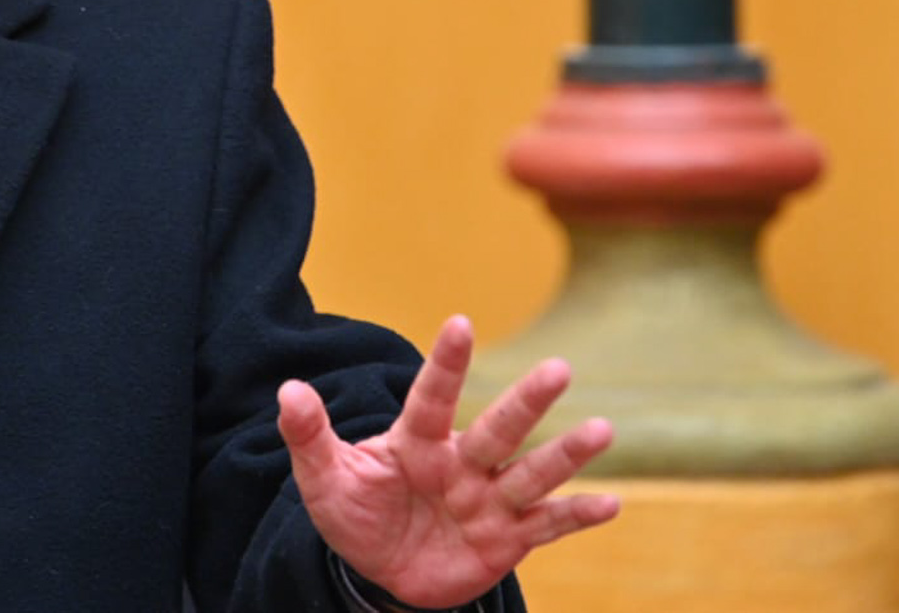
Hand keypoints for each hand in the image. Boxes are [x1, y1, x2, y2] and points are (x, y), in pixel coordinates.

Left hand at [277, 315, 618, 608]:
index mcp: (416, 443)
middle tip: (559, 369)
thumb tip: (287, 390)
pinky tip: (611, 504)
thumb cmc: (356, 516)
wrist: (384, 574)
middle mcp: (461, 464)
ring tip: (601, 430)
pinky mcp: (508, 539)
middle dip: (526, 403)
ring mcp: (488, 500)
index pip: (431, 399)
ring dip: (564, 456)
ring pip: (530, 473)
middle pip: (496, 430)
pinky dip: (576, 516)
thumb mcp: (324, 482)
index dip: (446, 365)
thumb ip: (309, 437)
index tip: (460, 323)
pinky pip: (546, 525)